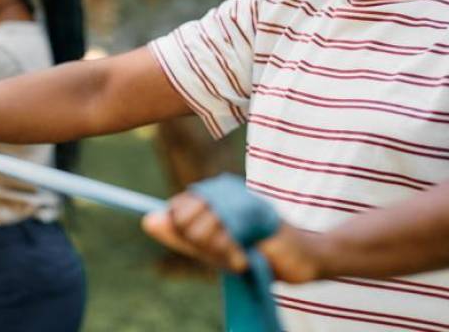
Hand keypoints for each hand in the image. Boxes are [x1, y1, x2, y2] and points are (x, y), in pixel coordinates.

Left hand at [142, 191, 325, 282]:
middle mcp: (225, 190)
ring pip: (203, 229)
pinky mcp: (257, 212)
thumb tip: (146, 220)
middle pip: (184, 219)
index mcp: (213, 195)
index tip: (208, 247)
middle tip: (227, 253)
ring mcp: (241, 198)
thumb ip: (180, 235)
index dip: (185, 235)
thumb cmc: (256, 253)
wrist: (301, 258)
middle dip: (201, 246)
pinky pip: (226, 237)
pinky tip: (246, 258)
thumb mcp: (213, 249)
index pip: (176, 210)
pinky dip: (233, 255)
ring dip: (219, 253)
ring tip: (240, 256)